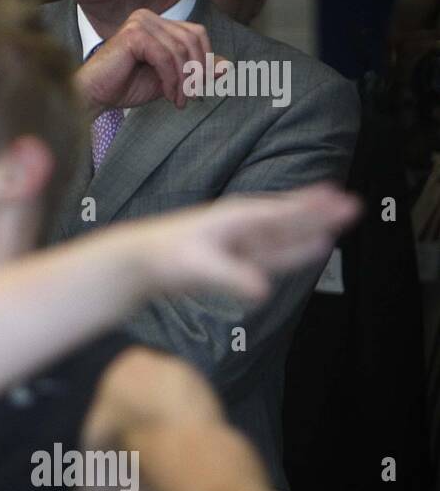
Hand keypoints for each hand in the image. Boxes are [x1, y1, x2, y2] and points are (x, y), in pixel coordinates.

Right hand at [76, 10, 223, 109]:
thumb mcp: (169, 79)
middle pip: (192, 39)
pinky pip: (166, 57)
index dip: (204, 61)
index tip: (198, 89)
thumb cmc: (125, 87)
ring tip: (178, 101)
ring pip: (180, 50)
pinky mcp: (133, 35)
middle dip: (197, 71)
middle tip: (191, 98)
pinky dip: (172, 80)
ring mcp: (140, 22)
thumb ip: (195, 70)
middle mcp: (148, 16)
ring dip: (184, 81)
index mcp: (156, 22)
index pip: (196, 33)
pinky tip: (167, 96)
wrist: (93, 96)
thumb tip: (227, 65)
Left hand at [131, 184, 359, 301]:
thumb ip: (231, 278)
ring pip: (284, 236)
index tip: (340, 199)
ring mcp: (239, 242)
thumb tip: (261, 291)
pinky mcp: (234, 258)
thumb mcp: (199, 267)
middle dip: (319, 213)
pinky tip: (309, 247)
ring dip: (310, 230)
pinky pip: (272, 252)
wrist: (138, 261)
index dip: (312, 209)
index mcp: (236, 218)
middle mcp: (241, 225)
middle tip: (353, 205)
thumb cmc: (164, 257)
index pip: (283, 213)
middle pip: (289, 219)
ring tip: (338, 224)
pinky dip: (293, 250)